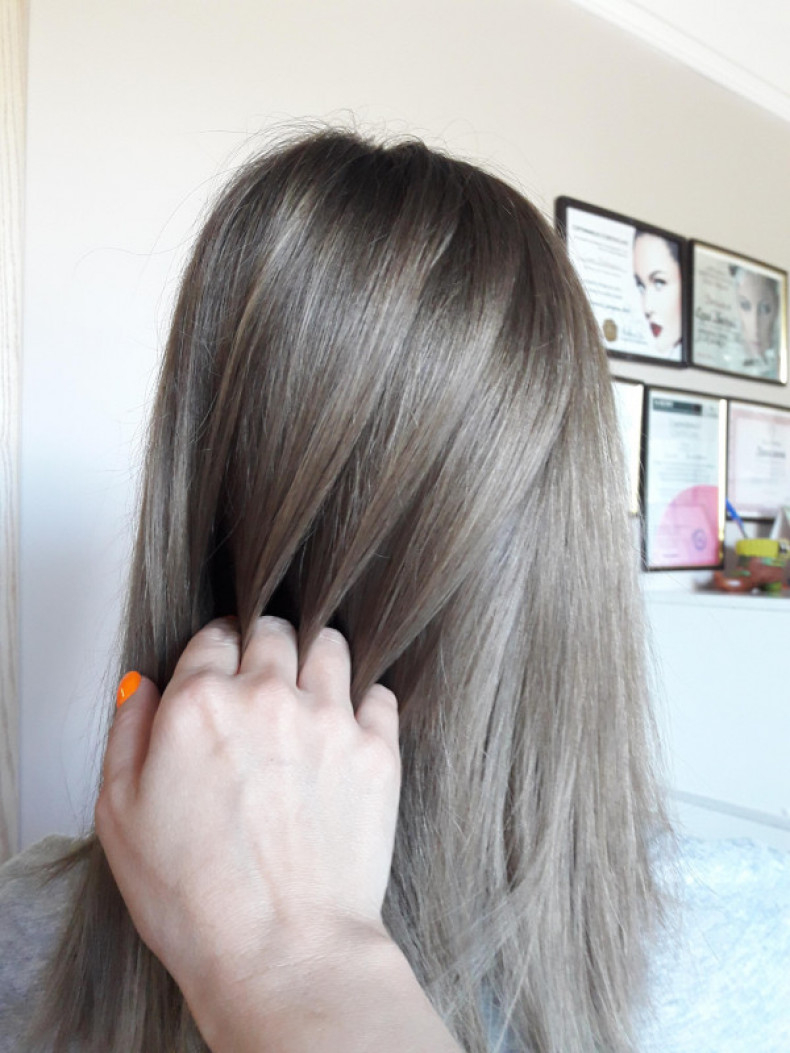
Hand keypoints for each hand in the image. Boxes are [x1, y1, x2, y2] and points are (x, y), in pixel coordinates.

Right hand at [95, 616, 400, 1034]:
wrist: (283, 952)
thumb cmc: (196, 898)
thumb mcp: (120, 815)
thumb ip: (128, 732)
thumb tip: (144, 686)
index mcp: (199, 703)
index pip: (213, 636)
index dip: (214, 650)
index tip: (221, 668)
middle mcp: (266, 696)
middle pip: (272, 629)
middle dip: (264, 644)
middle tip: (264, 676)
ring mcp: (327, 718)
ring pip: (329, 644)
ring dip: (315, 657)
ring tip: (310, 689)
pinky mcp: (375, 749)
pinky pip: (378, 693)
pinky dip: (363, 702)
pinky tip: (348, 728)